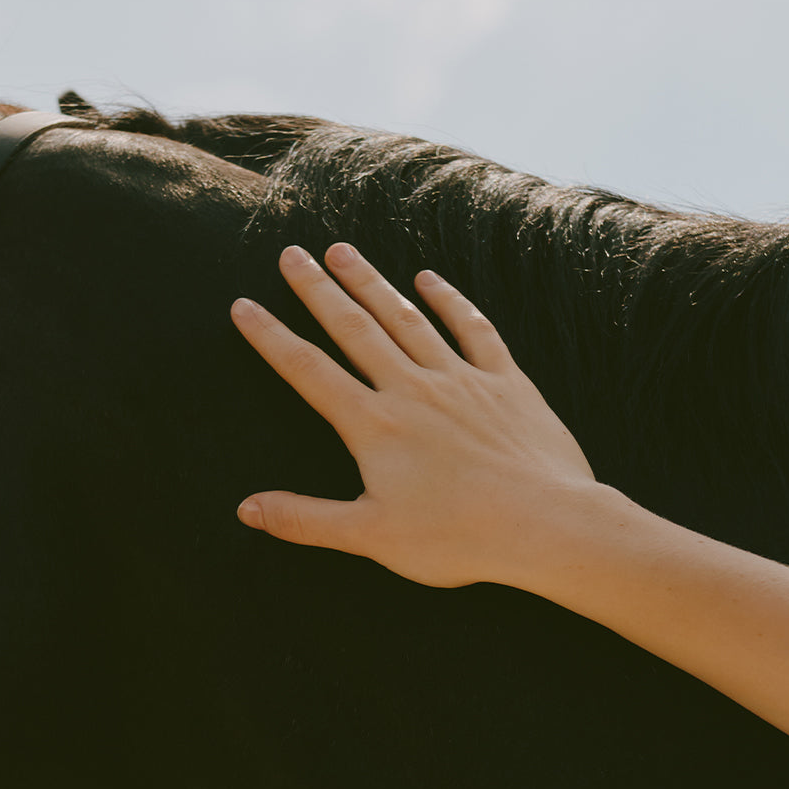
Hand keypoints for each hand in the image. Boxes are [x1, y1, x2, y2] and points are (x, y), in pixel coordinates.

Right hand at [232, 242, 605, 589]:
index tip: (243, 305)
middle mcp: (412, 390)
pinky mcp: (505, 382)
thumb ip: (306, 520)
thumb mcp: (371, 537)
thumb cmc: (458, 538)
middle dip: (318, 289)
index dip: (271, 337)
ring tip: (344, 251)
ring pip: (406, 318)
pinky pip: (473, 329)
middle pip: (354, 329)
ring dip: (372, 282)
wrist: (546, 524)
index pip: (309, 371)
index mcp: (374, 426)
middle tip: (291, 254)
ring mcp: (461, 380)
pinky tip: (430, 279)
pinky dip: (450, 301)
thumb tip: (248, 510)